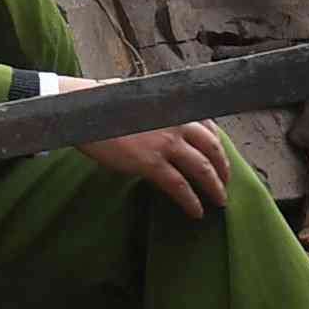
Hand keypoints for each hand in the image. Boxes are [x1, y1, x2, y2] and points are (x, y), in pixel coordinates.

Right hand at [72, 111, 236, 217]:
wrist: (82, 111)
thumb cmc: (102, 102)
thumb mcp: (137, 97)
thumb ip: (155, 108)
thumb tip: (158, 115)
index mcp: (174, 105)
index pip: (208, 125)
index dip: (217, 144)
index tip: (219, 156)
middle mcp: (176, 123)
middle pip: (212, 149)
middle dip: (223, 168)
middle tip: (226, 182)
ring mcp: (165, 143)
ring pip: (202, 169)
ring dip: (214, 187)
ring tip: (220, 201)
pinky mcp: (151, 163)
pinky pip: (179, 186)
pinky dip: (191, 201)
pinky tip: (196, 211)